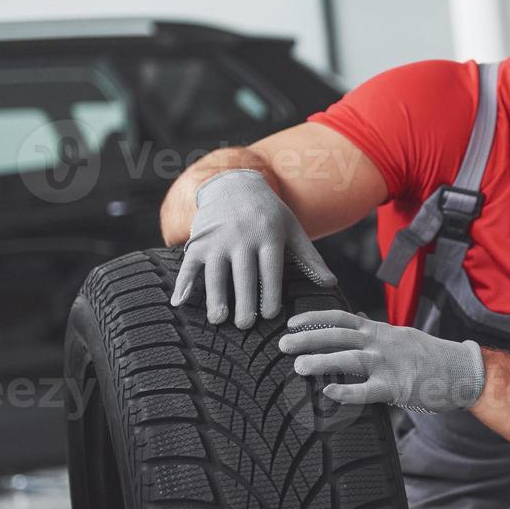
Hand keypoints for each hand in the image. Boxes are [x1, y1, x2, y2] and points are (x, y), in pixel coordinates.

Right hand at [171, 169, 335, 327]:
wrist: (234, 184)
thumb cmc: (268, 213)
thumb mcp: (291, 229)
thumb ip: (310, 257)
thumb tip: (331, 283)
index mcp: (268, 235)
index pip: (270, 268)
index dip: (270, 291)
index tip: (270, 315)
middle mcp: (242, 237)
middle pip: (243, 273)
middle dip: (244, 300)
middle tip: (245, 325)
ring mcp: (218, 239)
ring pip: (216, 271)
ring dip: (215, 296)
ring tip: (218, 319)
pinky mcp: (199, 241)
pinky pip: (189, 264)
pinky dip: (182, 282)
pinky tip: (178, 302)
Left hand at [279, 310, 485, 412]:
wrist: (461, 370)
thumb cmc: (429, 355)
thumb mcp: (401, 335)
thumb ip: (377, 330)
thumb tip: (358, 319)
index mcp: (379, 330)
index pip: (340, 318)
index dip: (314, 319)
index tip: (291, 322)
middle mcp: (380, 343)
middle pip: (337, 335)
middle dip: (308, 338)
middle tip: (282, 344)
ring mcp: (388, 364)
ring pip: (348, 359)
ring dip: (320, 361)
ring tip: (297, 366)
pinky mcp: (396, 387)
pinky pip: (366, 390)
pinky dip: (346, 391)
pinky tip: (328, 392)